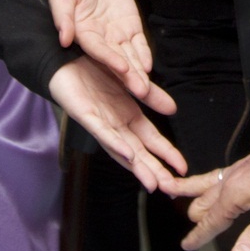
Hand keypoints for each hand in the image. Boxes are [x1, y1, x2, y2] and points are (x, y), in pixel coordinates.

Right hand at [48, 0, 157, 101]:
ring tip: (148, 87)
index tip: (122, 69)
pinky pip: (138, 42)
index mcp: (82, 34)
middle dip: (128, 75)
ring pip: (130, 55)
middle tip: (141, 90)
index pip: (98, 50)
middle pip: (116, 59)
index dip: (109, 59)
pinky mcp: (129, 25)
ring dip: (138, 70)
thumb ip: (63, 16)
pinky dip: (144, 53)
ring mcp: (116, 34)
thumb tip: (64, 39)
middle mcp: (100, 39)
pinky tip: (149, 66)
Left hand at [48, 58, 187, 193]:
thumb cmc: (95, 73)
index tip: (183, 170)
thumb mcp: (131, 82)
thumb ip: (152, 96)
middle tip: (172, 190)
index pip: (151, 141)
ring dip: (137, 166)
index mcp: (127, 118)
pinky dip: (115, 144)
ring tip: (152, 182)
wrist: (65, 60)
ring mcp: (101, 123)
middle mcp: (115, 125)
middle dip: (155, 170)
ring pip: (121, 149)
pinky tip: (128, 155)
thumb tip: (174, 110)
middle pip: (139, 152)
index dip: (166, 155)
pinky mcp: (85, 115)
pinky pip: (101, 132)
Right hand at [170, 102, 249, 250]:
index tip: (185, 246)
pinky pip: (221, 175)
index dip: (199, 236)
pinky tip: (218, 182)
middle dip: (194, 217)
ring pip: (208, 183)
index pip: (211, 220)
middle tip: (186, 233)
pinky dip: (209, 181)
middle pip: (204, 202)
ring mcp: (240, 169)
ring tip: (175, 190)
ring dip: (191, 191)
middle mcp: (231, 179)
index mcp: (233, 193)